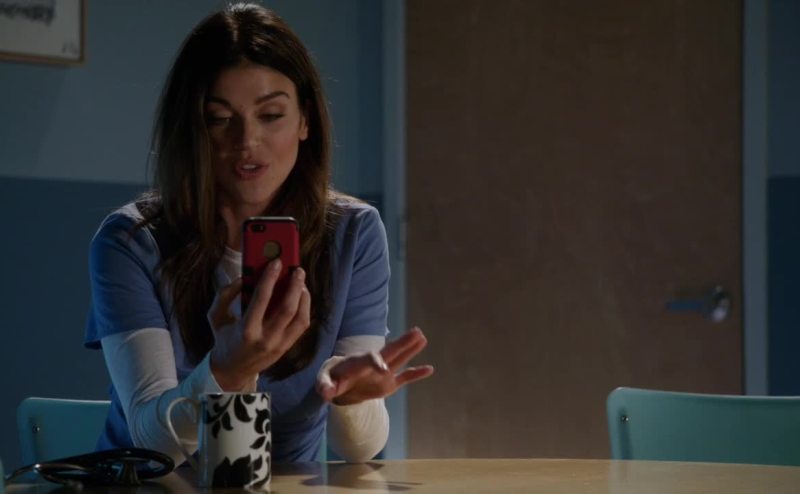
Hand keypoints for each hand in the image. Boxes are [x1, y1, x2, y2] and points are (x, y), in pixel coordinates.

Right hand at [208, 259, 310, 389]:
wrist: (233, 369)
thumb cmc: (224, 337)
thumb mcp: (215, 316)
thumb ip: (225, 294)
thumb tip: (244, 277)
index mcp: (246, 330)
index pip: (261, 299)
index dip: (270, 278)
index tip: (276, 262)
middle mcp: (266, 339)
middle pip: (287, 309)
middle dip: (294, 286)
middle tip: (298, 269)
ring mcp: (280, 345)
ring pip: (301, 318)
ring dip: (303, 297)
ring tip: (300, 281)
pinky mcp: (288, 346)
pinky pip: (302, 325)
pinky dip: (305, 307)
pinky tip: (300, 296)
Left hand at [317, 327, 433, 405]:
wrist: (339, 384)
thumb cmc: (330, 379)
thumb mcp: (323, 382)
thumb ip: (325, 386)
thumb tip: (325, 393)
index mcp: (358, 362)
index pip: (369, 359)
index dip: (375, 363)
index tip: (384, 369)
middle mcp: (374, 365)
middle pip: (390, 351)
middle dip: (402, 343)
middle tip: (416, 332)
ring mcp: (383, 374)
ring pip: (400, 360)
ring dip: (411, 349)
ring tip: (422, 337)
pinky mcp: (388, 384)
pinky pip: (405, 378)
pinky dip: (416, 374)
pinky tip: (430, 369)